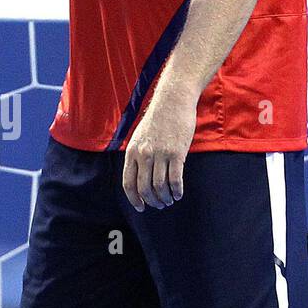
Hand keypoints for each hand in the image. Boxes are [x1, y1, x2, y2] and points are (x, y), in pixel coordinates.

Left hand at [122, 88, 197, 211]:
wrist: (173, 101)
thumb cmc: (158, 119)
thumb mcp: (139, 137)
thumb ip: (138, 155)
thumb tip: (139, 176)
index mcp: (132, 152)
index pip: (128, 183)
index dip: (134, 199)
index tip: (141, 207)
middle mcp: (144, 154)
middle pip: (144, 188)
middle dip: (152, 201)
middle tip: (159, 205)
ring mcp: (160, 154)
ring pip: (160, 186)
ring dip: (165, 198)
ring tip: (169, 200)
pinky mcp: (177, 153)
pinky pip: (175, 179)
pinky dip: (177, 190)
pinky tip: (179, 194)